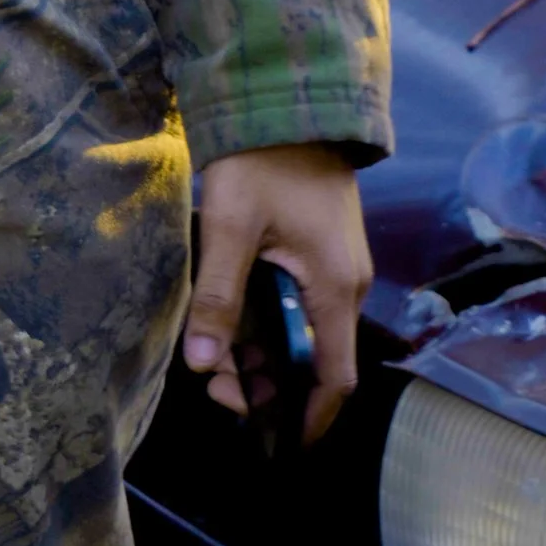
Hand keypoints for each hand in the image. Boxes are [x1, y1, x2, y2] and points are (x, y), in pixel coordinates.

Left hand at [184, 143, 370, 445]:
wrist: (287, 101)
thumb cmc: (262, 161)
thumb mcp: (231, 225)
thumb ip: (217, 296)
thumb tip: (200, 363)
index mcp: (334, 288)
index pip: (334, 378)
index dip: (309, 419)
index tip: (276, 444)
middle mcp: (345, 285)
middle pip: (315, 361)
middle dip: (269, 387)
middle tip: (216, 391)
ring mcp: (336, 268)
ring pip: (306, 334)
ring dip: (265, 356)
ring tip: (215, 363)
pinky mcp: (322, 252)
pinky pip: (303, 307)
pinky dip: (271, 326)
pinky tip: (232, 327)